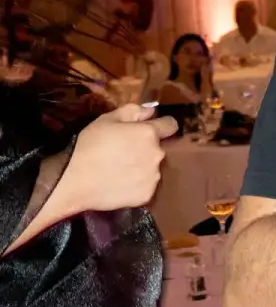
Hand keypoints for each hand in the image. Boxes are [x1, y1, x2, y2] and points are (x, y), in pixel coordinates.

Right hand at [57, 103, 175, 215]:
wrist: (74, 179)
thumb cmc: (89, 145)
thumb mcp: (107, 119)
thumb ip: (133, 111)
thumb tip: (151, 111)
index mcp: (149, 133)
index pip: (170, 125)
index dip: (162, 124)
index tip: (151, 128)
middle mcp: (157, 155)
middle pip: (158, 148)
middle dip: (146, 148)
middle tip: (124, 152)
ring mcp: (153, 177)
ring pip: (152, 168)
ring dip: (142, 166)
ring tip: (120, 170)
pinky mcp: (147, 195)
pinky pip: (146, 186)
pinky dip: (137, 184)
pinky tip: (120, 183)